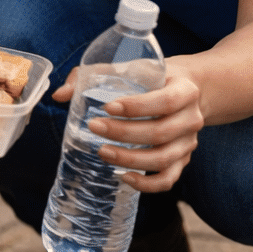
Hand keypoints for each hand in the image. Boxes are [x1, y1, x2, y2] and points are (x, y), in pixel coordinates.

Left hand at [51, 60, 202, 192]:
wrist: (187, 90)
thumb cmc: (153, 77)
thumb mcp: (132, 67)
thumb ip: (95, 74)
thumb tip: (60, 96)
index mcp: (185, 90)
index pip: (164, 101)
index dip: (136, 107)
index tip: (107, 108)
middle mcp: (192, 118)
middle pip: (160, 133)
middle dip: (123, 133)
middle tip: (94, 127)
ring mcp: (189, 142)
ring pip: (163, 159)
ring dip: (131, 159)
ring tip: (102, 152)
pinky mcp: (183, 160)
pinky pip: (168, 179)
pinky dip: (147, 183)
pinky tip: (123, 176)